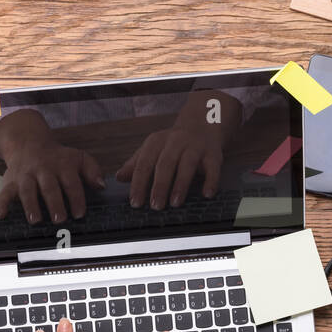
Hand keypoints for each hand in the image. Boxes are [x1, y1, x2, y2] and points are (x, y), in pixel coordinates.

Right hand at [0, 109, 104, 223]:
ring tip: (35, 220)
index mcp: (62, 165)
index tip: (79, 213)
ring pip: (27, 190)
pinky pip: (4, 192)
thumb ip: (92, 170)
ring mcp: (26, 175)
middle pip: (49, 187)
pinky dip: (1, 204)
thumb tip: (102, 185)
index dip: (76, 198)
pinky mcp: (11, 181)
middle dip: (54, 203)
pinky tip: (0, 215)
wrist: (29, 144)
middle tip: (60, 219)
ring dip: (31, 205)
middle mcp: (43, 170)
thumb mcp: (78, 158)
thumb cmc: (58, 158)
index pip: (71, 182)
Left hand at [116, 90, 240, 209]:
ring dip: (181, 184)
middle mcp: (175, 142)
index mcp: (156, 142)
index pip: (144, 163)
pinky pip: (213, 167)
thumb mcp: (152, 150)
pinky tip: (207, 194)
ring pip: (187, 164)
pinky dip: (211, 181)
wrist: (202, 125)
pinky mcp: (213, 154)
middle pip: (165, 164)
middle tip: (155, 206)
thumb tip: (118, 177)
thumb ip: (136, 164)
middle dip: (159, 186)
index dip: (139, 183)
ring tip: (175, 203)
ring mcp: (195, 147)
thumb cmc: (172, 144)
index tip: (135, 202)